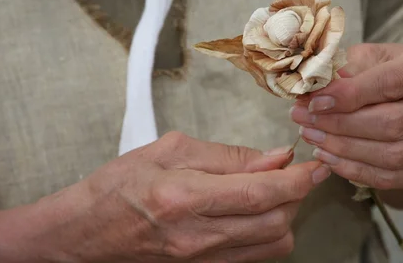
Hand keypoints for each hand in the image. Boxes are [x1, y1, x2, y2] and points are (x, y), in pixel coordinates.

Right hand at [0, 132, 329, 262]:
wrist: (86, 234)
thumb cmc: (120, 186)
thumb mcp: (170, 150)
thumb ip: (228, 155)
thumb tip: (275, 157)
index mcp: (185, 198)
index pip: (261, 193)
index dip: (298, 178)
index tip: (315, 163)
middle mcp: (198, 236)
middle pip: (276, 221)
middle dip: (297, 194)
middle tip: (295, 170)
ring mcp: (202, 260)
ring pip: (273, 244)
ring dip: (286, 214)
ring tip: (275, 189)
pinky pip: (256, 256)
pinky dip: (269, 232)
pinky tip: (259, 212)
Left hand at [290, 43, 402, 189]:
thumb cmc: (388, 69)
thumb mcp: (369, 57)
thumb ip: (346, 69)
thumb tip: (314, 90)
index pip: (387, 84)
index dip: (347, 95)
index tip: (314, 101)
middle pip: (388, 124)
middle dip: (339, 124)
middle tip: (303, 120)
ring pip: (389, 154)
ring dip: (342, 149)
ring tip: (311, 137)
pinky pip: (389, 177)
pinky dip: (354, 170)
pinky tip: (329, 158)